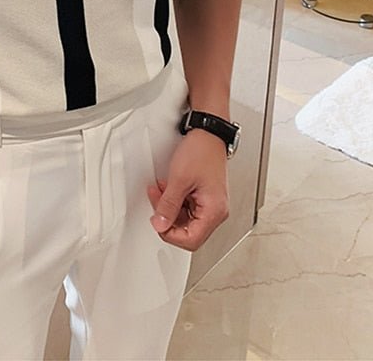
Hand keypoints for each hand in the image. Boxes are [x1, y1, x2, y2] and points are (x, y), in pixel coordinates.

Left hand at [145, 129, 228, 250]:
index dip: (170, 234)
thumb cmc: (201, 151)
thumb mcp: (179, 180)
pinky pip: (186, 207)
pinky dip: (174, 200)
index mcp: (214, 211)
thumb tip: (160, 224)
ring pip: (185, 219)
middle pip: (188, 231)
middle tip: (156, 202)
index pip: (192, 240)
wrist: (207, 134)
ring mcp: (210, 204)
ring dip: (169, 207)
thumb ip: (168, 205)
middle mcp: (216, 211)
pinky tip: (167, 188)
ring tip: (160, 191)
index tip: (157, 221)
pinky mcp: (204, 196)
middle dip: (168, 217)